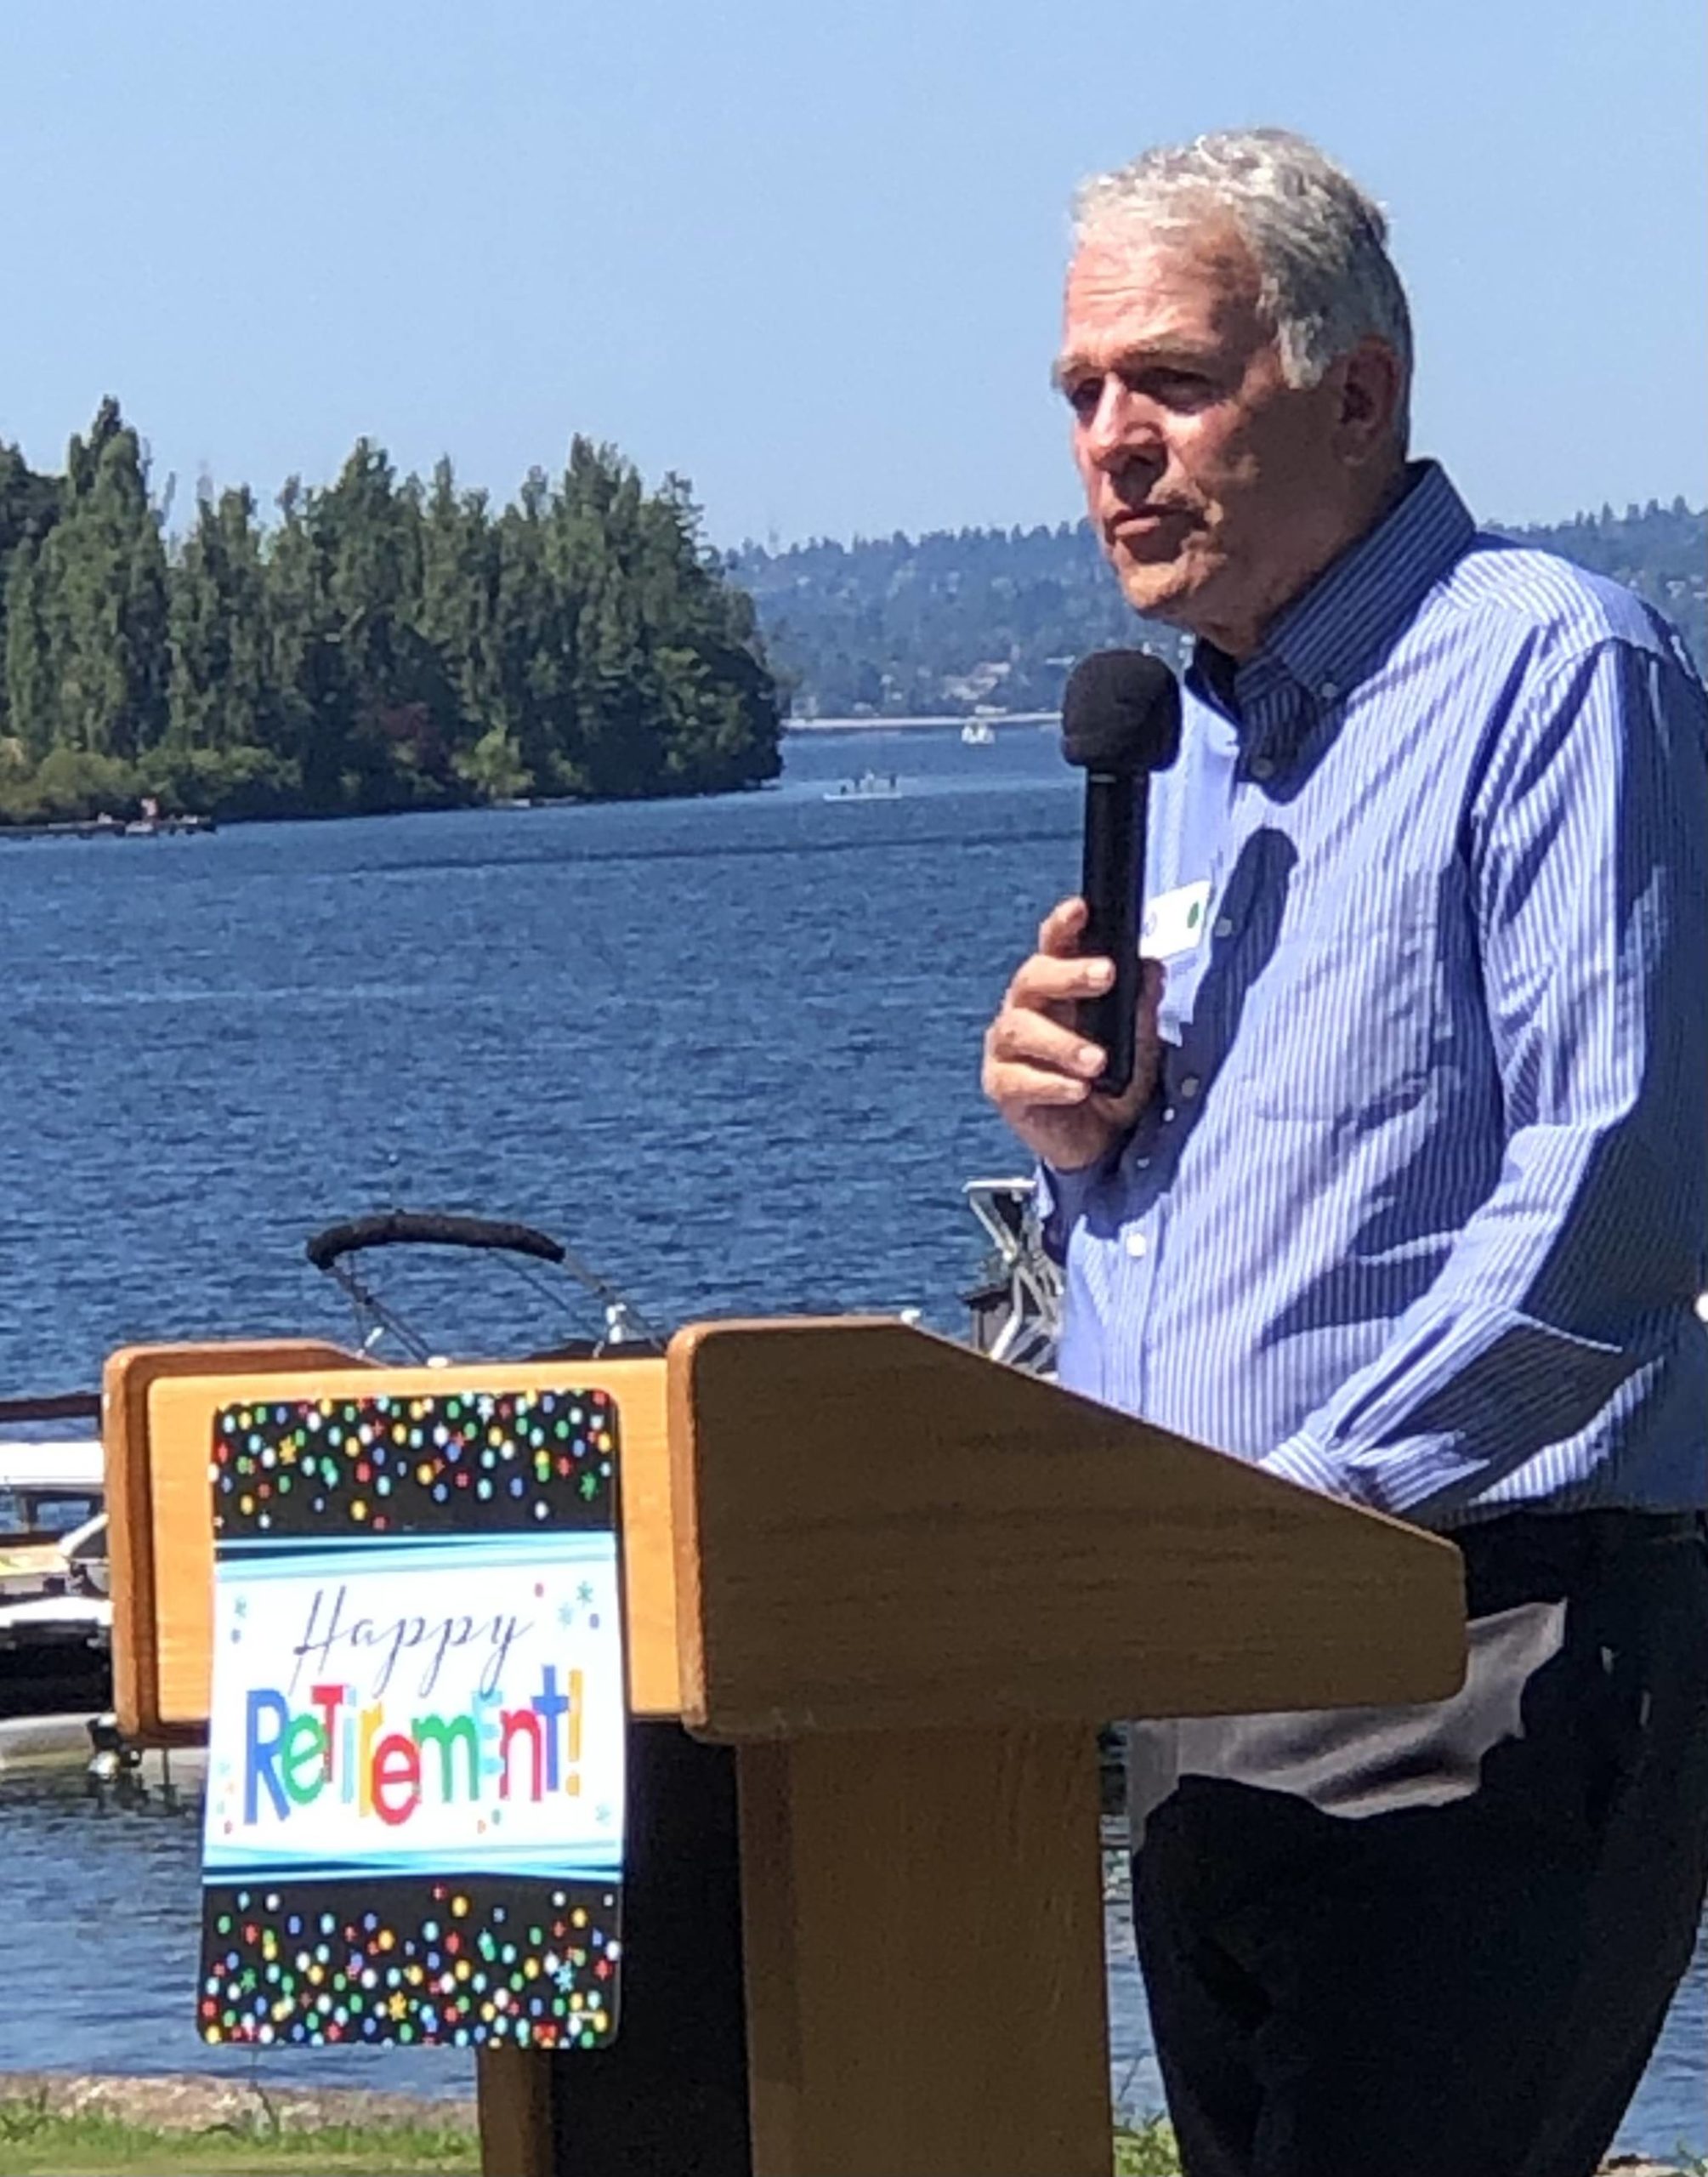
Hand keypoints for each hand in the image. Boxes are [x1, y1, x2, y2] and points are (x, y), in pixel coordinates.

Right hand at [982, 896, 1163, 1171]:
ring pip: (1019, 1029)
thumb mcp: (1139, 1041)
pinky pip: (1017, 1079)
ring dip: (1062, 1042)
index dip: (1063, 925)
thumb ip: (1141, 1005)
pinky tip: (1079, 1090)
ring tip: (1098, 1061)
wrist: (1103, 1140)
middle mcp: (1025, 1010)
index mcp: (1057, 989)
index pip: (1054, 946)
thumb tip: (1151, 967)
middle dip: (1067, 973)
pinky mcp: (1002, 1087)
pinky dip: (1050, 1083)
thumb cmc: (1116, 1079)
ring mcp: (1008, 1049)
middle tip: (1105, 975)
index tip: (1080, 908)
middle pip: (1031, 978)